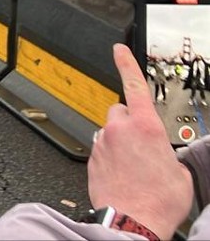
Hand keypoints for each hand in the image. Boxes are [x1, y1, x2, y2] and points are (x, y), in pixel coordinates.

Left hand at [87, 43, 192, 240]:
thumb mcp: (180, 172)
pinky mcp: (92, 159)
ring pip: (111, 132)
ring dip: (121, 142)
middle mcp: (119, 129)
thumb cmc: (157, 201)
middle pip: (121, 111)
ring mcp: (103, 144)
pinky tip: (124, 175)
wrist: (132, 221)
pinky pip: (103, 150)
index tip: (119, 50)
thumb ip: (169, 153)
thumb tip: (166, 156)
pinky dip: (111, 157)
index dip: (126, 63)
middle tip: (144, 145)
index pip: (133, 84)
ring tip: (136, 167)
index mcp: (145, 126)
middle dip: (131, 122)